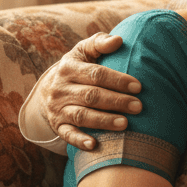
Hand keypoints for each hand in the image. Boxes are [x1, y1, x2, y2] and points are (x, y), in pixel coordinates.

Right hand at [37, 32, 142, 149]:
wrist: (48, 90)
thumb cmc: (77, 67)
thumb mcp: (83, 52)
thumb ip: (100, 43)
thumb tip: (119, 40)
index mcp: (68, 68)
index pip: (96, 74)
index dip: (117, 80)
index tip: (138, 86)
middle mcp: (61, 89)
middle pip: (91, 96)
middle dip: (116, 101)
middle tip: (138, 106)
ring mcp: (58, 109)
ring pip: (81, 116)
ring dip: (104, 121)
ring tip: (125, 124)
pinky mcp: (58, 126)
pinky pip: (67, 135)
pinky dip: (80, 140)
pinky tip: (95, 145)